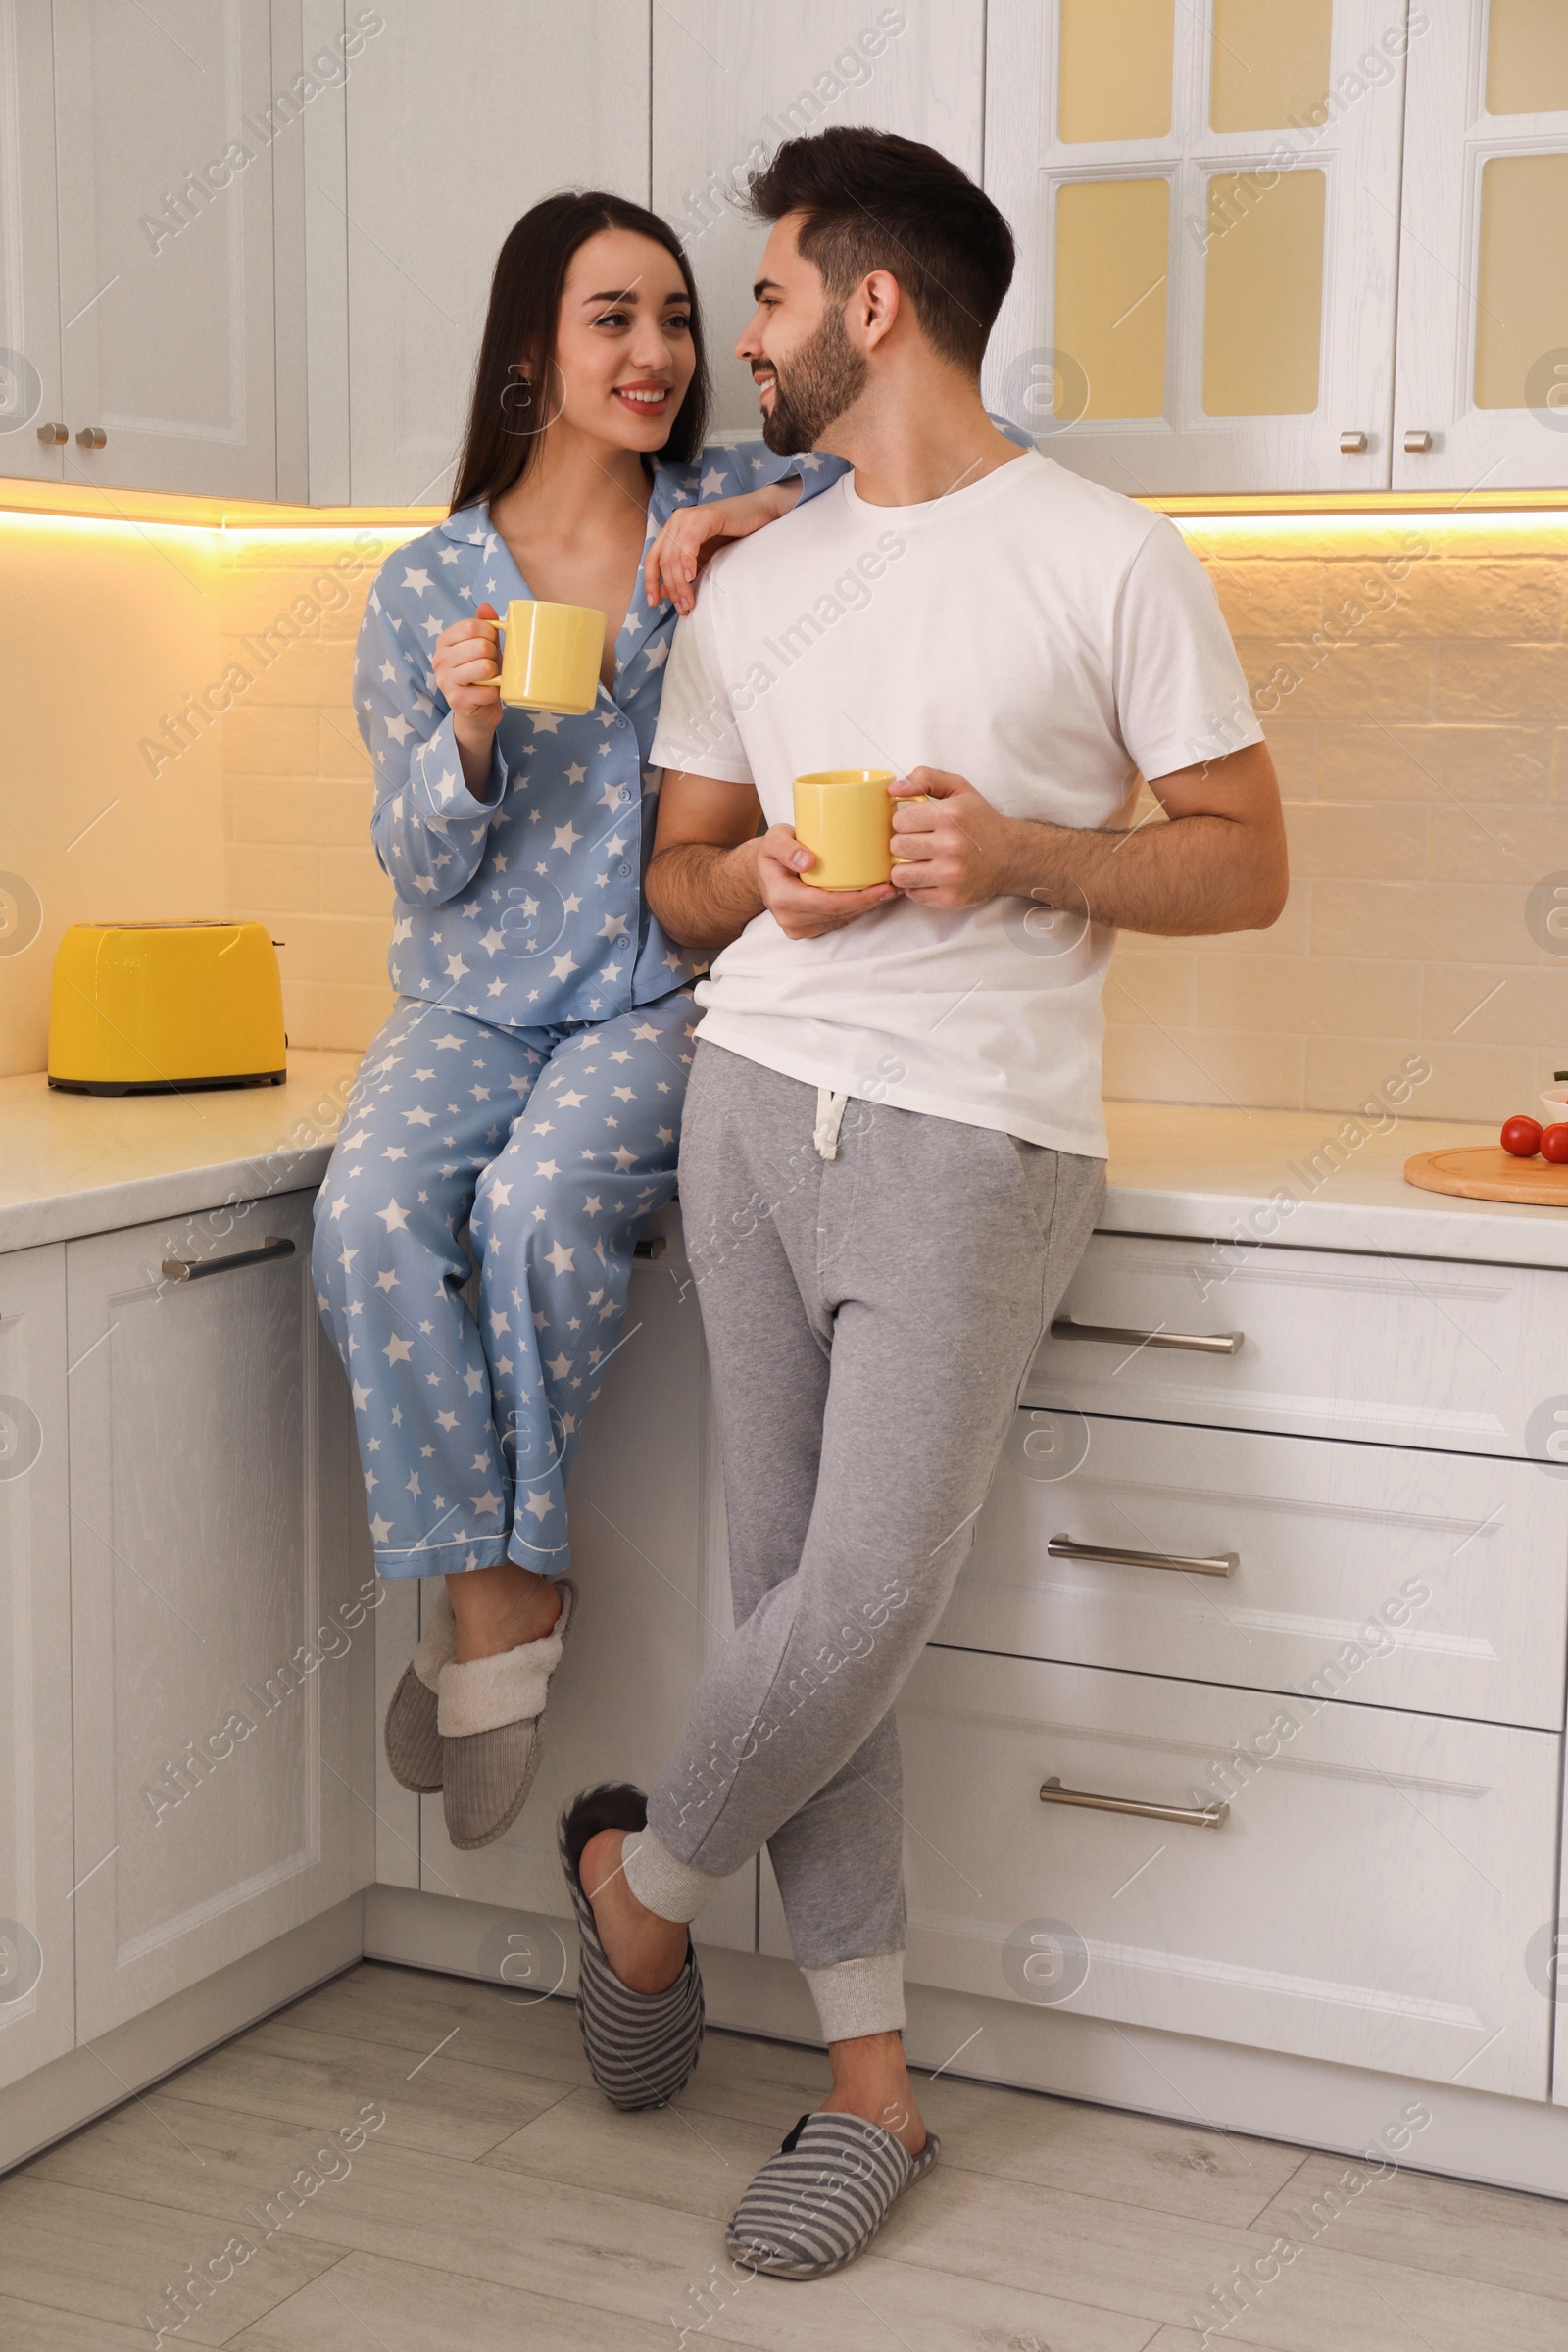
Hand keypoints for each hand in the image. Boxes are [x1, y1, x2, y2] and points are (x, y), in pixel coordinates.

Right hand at [433, 600, 503, 749]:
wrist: (478, 710)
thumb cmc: (482, 674)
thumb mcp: (484, 646)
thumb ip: (484, 625)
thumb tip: (486, 606)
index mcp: (444, 641)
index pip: (470, 626)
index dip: (490, 633)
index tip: (493, 642)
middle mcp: (439, 660)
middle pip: (480, 646)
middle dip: (494, 655)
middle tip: (492, 664)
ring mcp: (445, 681)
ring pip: (485, 667)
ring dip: (496, 673)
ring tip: (491, 678)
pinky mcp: (456, 701)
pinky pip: (488, 690)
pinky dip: (496, 692)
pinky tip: (489, 694)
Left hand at [644, 481, 800, 615]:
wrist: (761, 514)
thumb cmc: (736, 535)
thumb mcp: (706, 558)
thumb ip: (687, 572)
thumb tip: (667, 593)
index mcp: (673, 530)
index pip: (653, 559)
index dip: (650, 582)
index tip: (654, 603)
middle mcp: (676, 521)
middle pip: (663, 561)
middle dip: (672, 589)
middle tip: (684, 608)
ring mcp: (689, 517)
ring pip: (674, 555)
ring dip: (680, 583)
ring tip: (690, 601)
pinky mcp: (705, 516)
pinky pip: (689, 543)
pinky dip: (688, 562)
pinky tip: (692, 577)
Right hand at [755, 824, 895, 940]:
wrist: (763, 873)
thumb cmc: (772, 852)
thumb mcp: (773, 840)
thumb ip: (785, 847)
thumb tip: (807, 862)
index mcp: (782, 898)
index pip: (828, 903)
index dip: (859, 898)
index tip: (884, 886)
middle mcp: (790, 919)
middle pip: (840, 914)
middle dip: (870, 902)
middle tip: (895, 886)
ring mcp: (799, 928)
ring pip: (842, 920)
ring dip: (867, 907)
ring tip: (889, 890)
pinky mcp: (808, 930)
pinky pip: (838, 921)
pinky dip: (856, 909)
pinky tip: (873, 897)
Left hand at [888, 767, 1024, 907]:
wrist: (1011, 856)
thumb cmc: (980, 820)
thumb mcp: (959, 788)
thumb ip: (926, 778)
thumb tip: (893, 789)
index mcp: (951, 816)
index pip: (899, 820)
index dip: (904, 821)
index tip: (916, 824)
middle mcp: (951, 845)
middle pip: (897, 847)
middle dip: (903, 843)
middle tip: (919, 842)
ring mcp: (951, 875)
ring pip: (899, 874)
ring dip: (905, 867)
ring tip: (920, 861)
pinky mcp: (950, 897)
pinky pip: (913, 893)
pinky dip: (917, 885)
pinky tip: (930, 875)